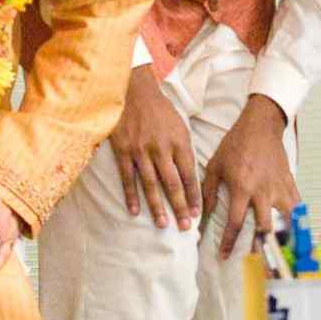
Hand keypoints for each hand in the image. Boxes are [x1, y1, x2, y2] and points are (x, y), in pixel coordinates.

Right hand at [110, 65, 197, 227]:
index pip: (189, 174)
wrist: (134, 92)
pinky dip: (131, 195)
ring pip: (151, 184)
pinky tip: (135, 211)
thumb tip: (191, 176)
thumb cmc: (160, 111)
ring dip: (157, 206)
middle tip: (184, 228)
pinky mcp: (123, 151)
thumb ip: (184, 151)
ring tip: (162, 224)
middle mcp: (161, 148)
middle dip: (180, 207)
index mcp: (179, 142)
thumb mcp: (180, 126)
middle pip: (172, 183)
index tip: (197, 214)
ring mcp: (141, 151)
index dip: (194, 196)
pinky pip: (128, 177)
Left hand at [201, 95, 299, 259]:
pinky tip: (293, 231)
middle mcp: (262, 192)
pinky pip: (297, 206)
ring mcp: (279, 188)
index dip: (228, 242)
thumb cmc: (236, 144)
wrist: (261, 126)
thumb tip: (199, 214)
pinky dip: (296, 220)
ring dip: (283, 237)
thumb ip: (207, 192)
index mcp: (242, 188)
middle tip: (255, 260)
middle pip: (264, 228)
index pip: (235, 223)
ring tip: (279, 251)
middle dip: (260, 247)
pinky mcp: (290, 183)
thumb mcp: (215, 166)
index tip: (224, 255)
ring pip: (286, 220)